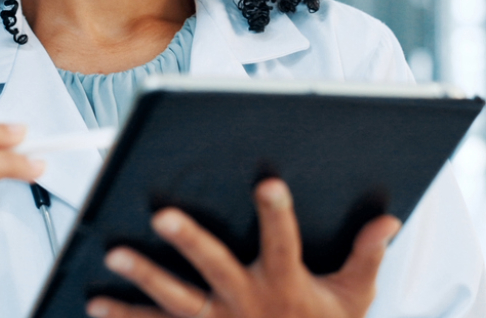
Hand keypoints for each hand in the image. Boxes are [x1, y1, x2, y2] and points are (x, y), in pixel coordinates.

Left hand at [87, 179, 401, 317]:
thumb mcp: (354, 299)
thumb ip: (367, 257)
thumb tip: (389, 220)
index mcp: (285, 284)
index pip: (282, 242)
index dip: (276, 213)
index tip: (267, 182)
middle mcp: (246, 302)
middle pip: (214, 267)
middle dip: (188, 240)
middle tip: (162, 214)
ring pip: (175, 298)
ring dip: (143, 276)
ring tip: (114, 254)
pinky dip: (125, 315)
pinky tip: (95, 301)